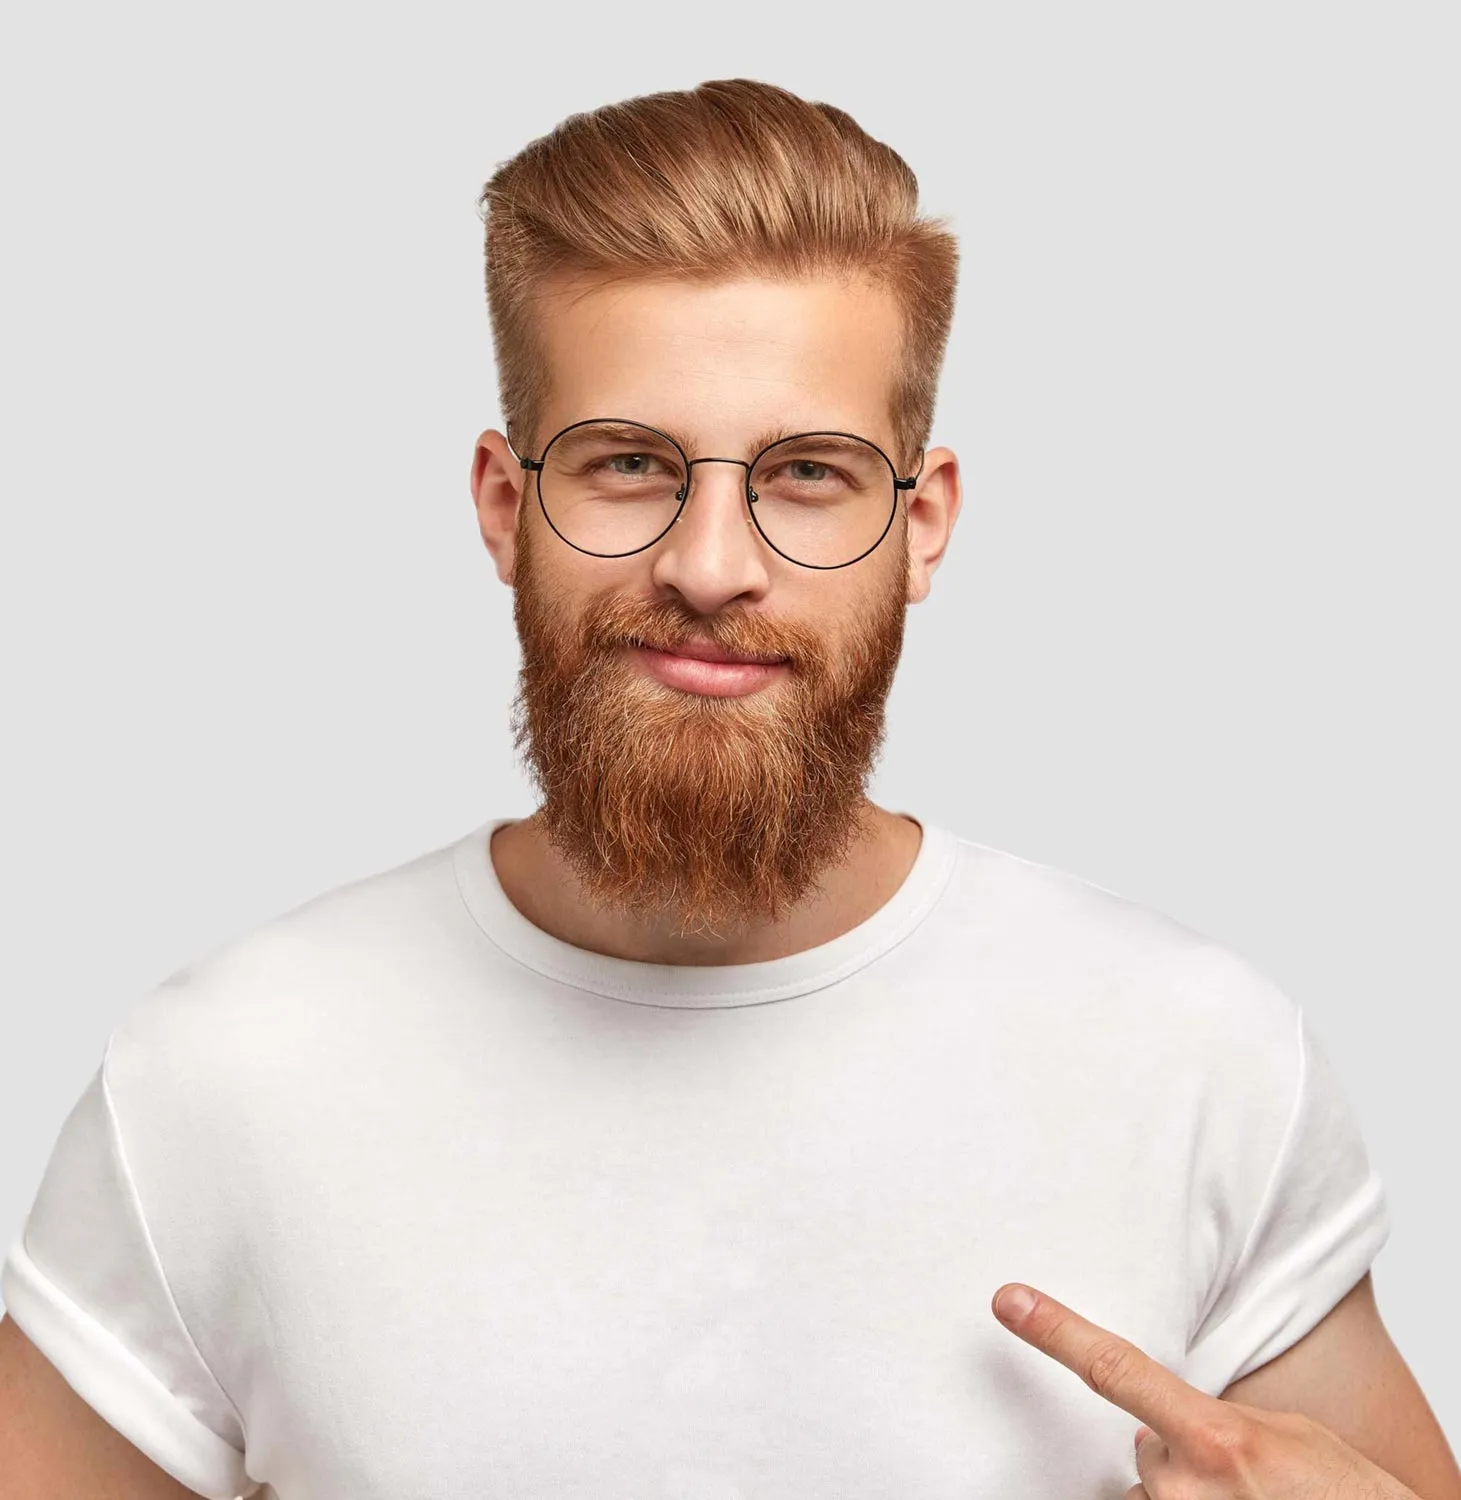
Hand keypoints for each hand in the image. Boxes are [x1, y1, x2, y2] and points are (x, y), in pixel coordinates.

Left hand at [991, 1283, 1418, 1498]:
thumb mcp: (1289, 1440)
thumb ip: (1220, 1422)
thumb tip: (1171, 1427)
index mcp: (1215, 1439)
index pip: (1115, 1370)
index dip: (1056, 1333)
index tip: (1009, 1301)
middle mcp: (1184, 1488)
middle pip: (1146, 1449)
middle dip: (1178, 1455)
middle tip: (1241, 1479)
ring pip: (1154, 1494)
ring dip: (1186, 1497)